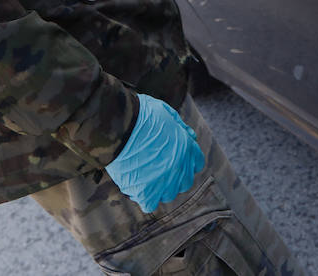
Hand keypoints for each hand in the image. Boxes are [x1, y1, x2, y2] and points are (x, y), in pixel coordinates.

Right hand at [104, 95, 204, 212]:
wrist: (121, 126)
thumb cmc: (141, 115)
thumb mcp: (166, 112)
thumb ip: (180, 126)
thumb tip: (190, 135)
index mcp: (186, 148)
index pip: (196, 163)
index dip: (185, 161)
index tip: (173, 158)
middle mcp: (179, 168)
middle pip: (184, 182)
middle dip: (173, 176)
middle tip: (156, 167)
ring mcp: (164, 182)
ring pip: (167, 195)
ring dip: (158, 187)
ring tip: (143, 176)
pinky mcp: (146, 193)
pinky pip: (149, 204)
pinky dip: (143, 198)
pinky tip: (136, 187)